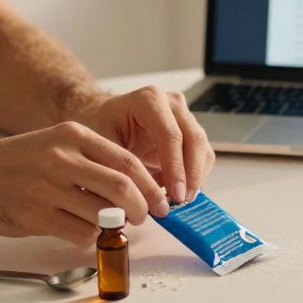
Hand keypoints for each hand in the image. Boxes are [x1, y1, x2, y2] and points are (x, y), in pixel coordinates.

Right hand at [0, 121, 169, 245]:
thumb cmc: (11, 163)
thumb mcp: (52, 144)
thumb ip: (89, 160)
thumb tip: (131, 185)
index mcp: (72, 136)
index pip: (127, 161)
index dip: (151, 184)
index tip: (160, 198)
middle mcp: (62, 158)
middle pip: (123, 187)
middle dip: (143, 207)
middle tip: (147, 217)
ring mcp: (48, 188)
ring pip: (104, 213)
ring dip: (117, 226)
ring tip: (115, 226)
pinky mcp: (36, 216)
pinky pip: (81, 233)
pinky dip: (91, 238)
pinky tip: (86, 233)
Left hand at [73, 86, 214, 204]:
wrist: (103, 117)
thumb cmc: (100, 126)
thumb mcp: (100, 145)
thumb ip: (120, 170)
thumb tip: (137, 202)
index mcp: (149, 100)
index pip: (170, 134)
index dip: (175, 167)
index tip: (175, 194)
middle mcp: (172, 104)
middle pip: (194, 140)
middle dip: (191, 175)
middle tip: (181, 202)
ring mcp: (184, 117)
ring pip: (203, 149)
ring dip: (195, 178)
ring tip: (177, 201)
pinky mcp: (189, 134)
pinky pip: (201, 157)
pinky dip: (193, 178)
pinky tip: (173, 191)